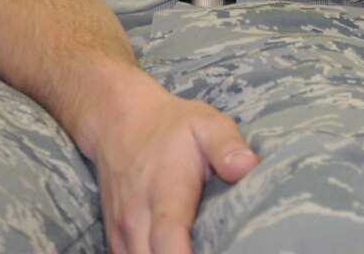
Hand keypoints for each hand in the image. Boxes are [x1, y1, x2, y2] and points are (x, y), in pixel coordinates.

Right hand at [89, 84, 259, 253]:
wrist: (120, 123)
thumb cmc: (172, 126)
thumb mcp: (206, 124)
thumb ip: (227, 147)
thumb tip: (248, 168)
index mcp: (164, 191)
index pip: (169, 240)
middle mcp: (136, 216)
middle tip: (216, 249)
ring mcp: (121, 230)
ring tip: (200, 249)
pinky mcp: (115, 238)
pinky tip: (175, 251)